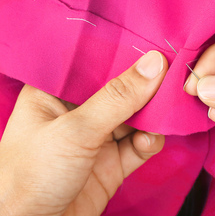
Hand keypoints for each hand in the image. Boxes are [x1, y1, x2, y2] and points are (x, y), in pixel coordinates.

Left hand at [0, 51, 167, 215]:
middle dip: (146, 89)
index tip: (156, 51)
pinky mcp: (112, 164)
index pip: (97, 65)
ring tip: (163, 114)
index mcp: (56, 94)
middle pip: (121, 93)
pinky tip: (149, 142)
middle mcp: (78, 114)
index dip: (126, 57)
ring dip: (152, 118)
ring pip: (135, 119)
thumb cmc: (30, 176)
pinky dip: (150, 142)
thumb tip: (153, 64)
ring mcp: (97, 140)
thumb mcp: (75, 130)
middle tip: (170, 82)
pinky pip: (139, 146)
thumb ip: (117, 98)